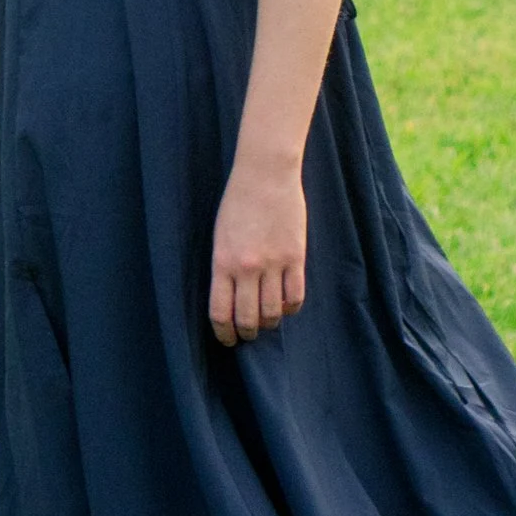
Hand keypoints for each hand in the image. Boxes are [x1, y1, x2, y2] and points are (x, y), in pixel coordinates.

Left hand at [209, 152, 306, 346]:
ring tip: (266, 321)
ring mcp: (273, 263)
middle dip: (247, 332)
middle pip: (247, 318)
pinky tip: (285, 306)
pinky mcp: (296, 257)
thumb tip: (231, 297)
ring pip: (272, 312)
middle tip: (248, 334)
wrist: (265, 175)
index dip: (224, 332)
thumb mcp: (220, 236)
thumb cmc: (237, 203)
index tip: (227, 339)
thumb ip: (224, 267)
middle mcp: (247, 268)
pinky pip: (295, 296)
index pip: (220, 312)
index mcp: (222, 262)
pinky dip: (290, 308)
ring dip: (269, 323)